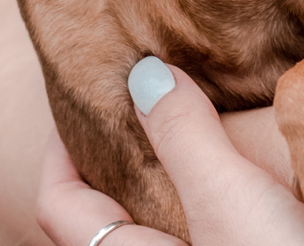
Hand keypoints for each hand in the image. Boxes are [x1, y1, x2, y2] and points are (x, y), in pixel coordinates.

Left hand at [35, 60, 303, 245]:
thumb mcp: (231, 200)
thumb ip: (183, 137)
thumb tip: (142, 75)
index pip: (58, 204)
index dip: (62, 148)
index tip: (87, 97)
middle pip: (107, 218)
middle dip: (122, 159)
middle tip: (146, 103)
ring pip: (160, 230)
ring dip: (171, 182)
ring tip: (198, 131)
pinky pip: (202, 236)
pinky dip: (207, 205)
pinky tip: (245, 183)